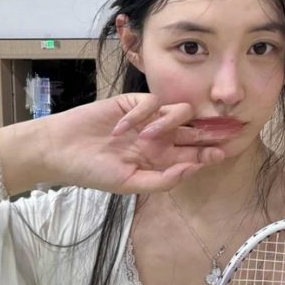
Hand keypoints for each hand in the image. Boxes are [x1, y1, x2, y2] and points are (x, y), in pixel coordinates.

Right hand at [41, 93, 225, 194]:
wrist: (62, 150)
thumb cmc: (94, 171)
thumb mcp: (130, 183)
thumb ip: (163, 180)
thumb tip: (193, 169)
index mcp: (160, 159)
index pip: (193, 154)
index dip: (209, 153)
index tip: (222, 153)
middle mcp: (159, 138)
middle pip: (193, 131)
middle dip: (208, 132)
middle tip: (222, 130)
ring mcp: (147, 119)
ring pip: (178, 112)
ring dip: (169, 123)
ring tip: (147, 137)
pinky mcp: (133, 102)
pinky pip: (151, 101)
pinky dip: (141, 114)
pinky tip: (122, 128)